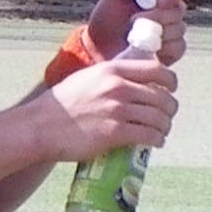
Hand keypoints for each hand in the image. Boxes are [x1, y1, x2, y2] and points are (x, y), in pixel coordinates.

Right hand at [45, 49, 177, 158]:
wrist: (41, 126)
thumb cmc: (62, 103)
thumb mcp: (88, 77)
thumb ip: (111, 76)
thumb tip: (133, 81)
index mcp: (114, 69)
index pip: (158, 70)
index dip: (170, 81)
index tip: (170, 90)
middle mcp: (119, 86)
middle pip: (163, 97)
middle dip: (169, 109)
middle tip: (166, 117)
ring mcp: (118, 110)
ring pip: (159, 118)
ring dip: (165, 126)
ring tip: (161, 131)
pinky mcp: (115, 133)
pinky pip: (149, 135)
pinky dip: (157, 139)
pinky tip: (156, 142)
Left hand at [86, 0, 193, 61]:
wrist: (98, 50)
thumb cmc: (105, 20)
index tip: (159, 1)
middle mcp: (170, 11)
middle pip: (180, 10)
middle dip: (158, 17)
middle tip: (133, 22)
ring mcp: (172, 32)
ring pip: (179, 30)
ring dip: (158, 34)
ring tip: (135, 37)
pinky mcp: (171, 52)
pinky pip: (178, 48)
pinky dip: (164, 49)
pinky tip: (147, 49)